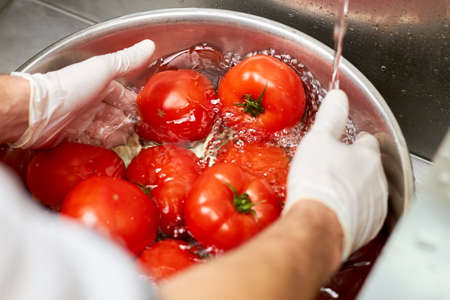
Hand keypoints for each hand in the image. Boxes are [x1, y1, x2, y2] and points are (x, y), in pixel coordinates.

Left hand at [11, 39, 154, 148]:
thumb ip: (127, 60)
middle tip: (141, 131)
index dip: (133, 102)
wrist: (39, 112)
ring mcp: (80, 119)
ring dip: (118, 135)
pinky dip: (103, 145)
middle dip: (128, 121)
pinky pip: (92, 141)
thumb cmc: (68, 88)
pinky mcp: (72, 136)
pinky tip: (112, 148)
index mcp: (97, 83)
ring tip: (129, 141)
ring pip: (105, 128)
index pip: (121, 93)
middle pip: (114, 113)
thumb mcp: (103, 69)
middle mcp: (89, 100)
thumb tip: (148, 46)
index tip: (146, 110)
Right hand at [284, 89, 387, 258]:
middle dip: (353, 166)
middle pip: (368, 167)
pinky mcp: (369, 227)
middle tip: (332, 169)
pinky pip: (362, 213)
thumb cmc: (317, 182)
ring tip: (331, 191)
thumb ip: (330, 117)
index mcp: (367, 156)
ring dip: (354, 189)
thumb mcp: (317, 140)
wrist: (317, 225)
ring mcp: (375, 205)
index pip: (367, 141)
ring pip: (367, 191)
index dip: (354, 140)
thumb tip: (338, 96)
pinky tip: (334, 211)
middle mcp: (377, 180)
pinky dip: (351, 210)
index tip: (344, 142)